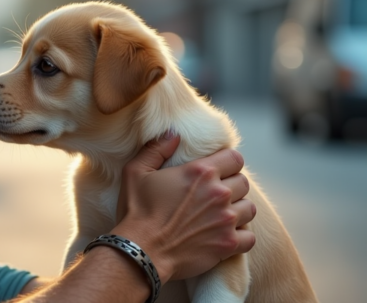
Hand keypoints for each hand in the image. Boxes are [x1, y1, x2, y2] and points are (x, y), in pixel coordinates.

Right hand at [112, 133, 255, 282]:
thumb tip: (173, 134)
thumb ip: (156, 149)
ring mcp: (226, 220)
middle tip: (216, 194)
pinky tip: (226, 234)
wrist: (141, 251)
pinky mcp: (228, 244)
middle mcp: (218, 193)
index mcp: (200, 172)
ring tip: (222, 214)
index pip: (235, 158)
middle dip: (232, 186)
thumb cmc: (136, 211)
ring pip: (250, 208)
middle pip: (244, 183)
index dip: (227, 162)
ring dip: (239, 210)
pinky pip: (250, 237)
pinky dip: (241, 236)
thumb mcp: (136, 172)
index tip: (218, 170)